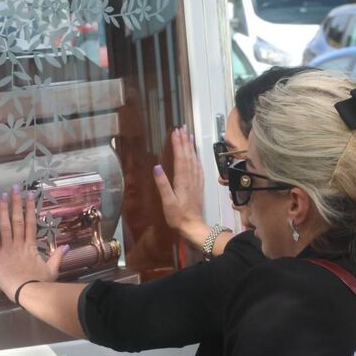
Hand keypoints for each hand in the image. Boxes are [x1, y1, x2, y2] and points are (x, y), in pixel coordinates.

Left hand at [0, 186, 68, 301]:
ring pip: (5, 226)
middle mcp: (19, 244)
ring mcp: (7, 249)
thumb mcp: (52, 270)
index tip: (29, 196)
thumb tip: (66, 246)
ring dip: (3, 210)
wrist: (27, 293)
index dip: (30, 208)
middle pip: (18, 220)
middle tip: (14, 189)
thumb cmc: (39, 284)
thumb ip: (58, 256)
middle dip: (16, 203)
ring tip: (2, 196)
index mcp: (31, 246)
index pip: (31, 223)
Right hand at [153, 127, 208, 243]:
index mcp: (183, 181)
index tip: (175, 132)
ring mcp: (196, 182)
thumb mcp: (167, 202)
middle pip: (188, 156)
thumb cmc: (178, 217)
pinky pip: (198, 168)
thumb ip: (163, 185)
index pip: (180, 158)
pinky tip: (195, 155)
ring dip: (191, 147)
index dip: (177, 144)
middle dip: (184, 141)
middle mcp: (191, 178)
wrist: (194, 227)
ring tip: (189, 135)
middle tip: (182, 128)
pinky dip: (196, 158)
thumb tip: (156, 167)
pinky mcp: (199, 187)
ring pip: (194, 160)